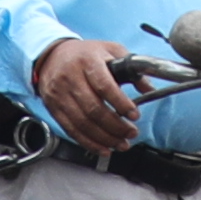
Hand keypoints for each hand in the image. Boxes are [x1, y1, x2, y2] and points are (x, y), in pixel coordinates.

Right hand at [35, 33, 140, 151]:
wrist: (51, 56)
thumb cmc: (85, 54)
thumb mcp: (110, 51)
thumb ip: (132, 68)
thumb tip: (149, 88)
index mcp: (87, 61)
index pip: (104, 85)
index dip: (121, 103)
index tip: (134, 115)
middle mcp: (70, 77)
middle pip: (93, 109)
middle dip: (116, 126)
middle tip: (132, 133)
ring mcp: (60, 95)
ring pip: (83, 123)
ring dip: (105, 138)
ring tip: (122, 144)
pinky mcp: (54, 108)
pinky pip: (72, 130)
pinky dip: (89, 143)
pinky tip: (104, 148)